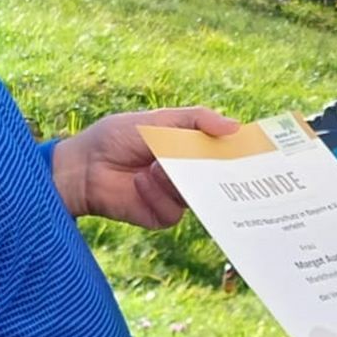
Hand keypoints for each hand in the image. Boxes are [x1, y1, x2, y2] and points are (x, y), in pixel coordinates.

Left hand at [50, 107, 238, 227]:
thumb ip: (196, 120)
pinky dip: (157, 194)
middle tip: (214, 163)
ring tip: (154, 165)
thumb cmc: (115, 137)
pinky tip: (140, 181)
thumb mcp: (158, 120)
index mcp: (189, 149)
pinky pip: (174, 211)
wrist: (82, 166)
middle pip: (216, 180)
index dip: (238, 153)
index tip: (254, 149)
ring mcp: (175, 196)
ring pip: (196, 196)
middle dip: (214, 171)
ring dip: (175, 179)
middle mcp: (187, 175)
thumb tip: (235, 126)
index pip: (223, 153)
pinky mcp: (161, 216)